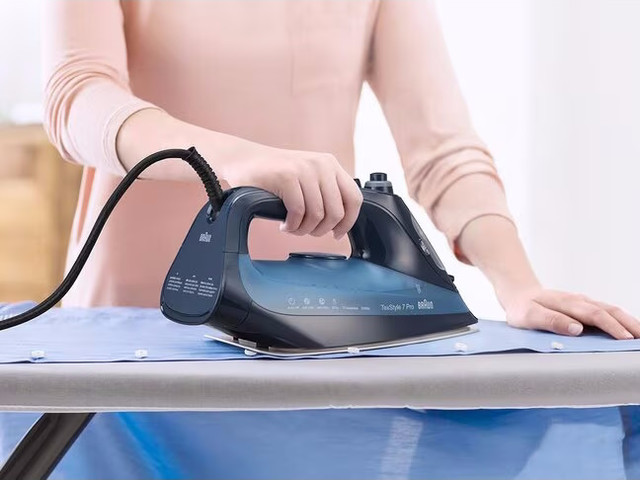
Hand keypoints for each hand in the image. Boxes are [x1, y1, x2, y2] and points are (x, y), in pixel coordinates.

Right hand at [222, 145, 361, 238]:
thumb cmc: (275, 174)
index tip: (338, 233)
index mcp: (330, 165)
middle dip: (321, 230)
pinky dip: (292, 225)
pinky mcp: (286, 176)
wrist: (243, 160)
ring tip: (293, 228)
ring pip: (317, 215)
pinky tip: (285, 224)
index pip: (354, 198)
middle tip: (307, 232)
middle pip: (336, 212)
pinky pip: (298, 212)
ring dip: (304, 230)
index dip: (348, 222)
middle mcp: (321, 165)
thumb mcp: (308, 177)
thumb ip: (325, 192)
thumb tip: (340, 223)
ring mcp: (304, 169)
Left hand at [502, 287, 639, 339]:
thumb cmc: (523, 308)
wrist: (519, 294)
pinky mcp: (584, 307)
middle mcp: (579, 300)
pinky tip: (629, 329)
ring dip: (628, 322)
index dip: (611, 327)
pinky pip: (607, 312)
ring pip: (611, 310)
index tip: (625, 339)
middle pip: (609, 311)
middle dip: (628, 325)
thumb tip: (577, 329)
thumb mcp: (529, 316)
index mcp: (567, 303)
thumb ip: (551, 321)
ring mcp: (583, 303)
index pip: (594, 314)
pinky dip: (621, 320)